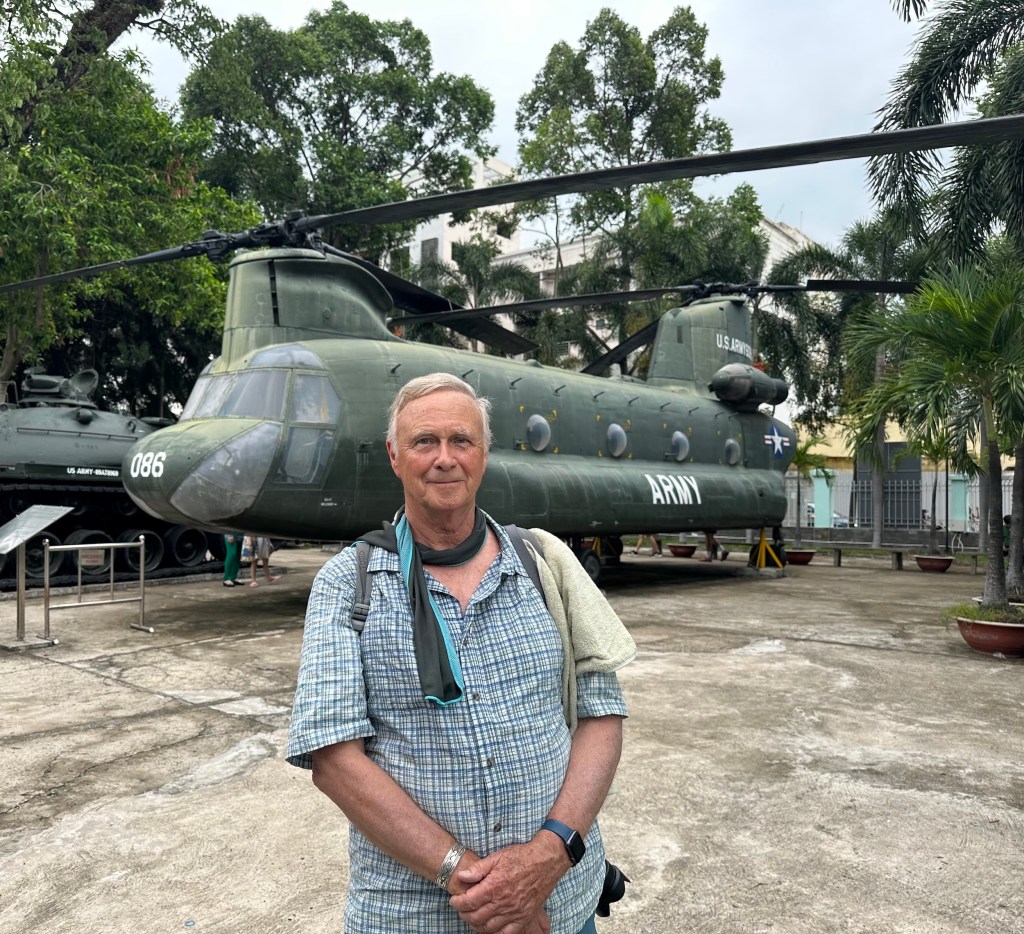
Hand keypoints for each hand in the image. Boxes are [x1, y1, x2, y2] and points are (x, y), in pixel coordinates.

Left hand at [449, 839, 564, 932]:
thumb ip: (478, 869)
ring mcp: (515, 912)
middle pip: (476, 917)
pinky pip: (506, 933)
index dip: (458, 903)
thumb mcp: (497, 856)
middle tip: (461, 909)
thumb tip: (461, 876)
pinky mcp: (524, 917)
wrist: (545, 861)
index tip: (454, 900)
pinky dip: (495, 933)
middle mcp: (504, 902)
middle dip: (464, 914)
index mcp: (495, 886)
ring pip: (489, 928)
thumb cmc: (521, 856)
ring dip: (476, 924)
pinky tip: (489, 926)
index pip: (469, 901)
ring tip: (472, 917)